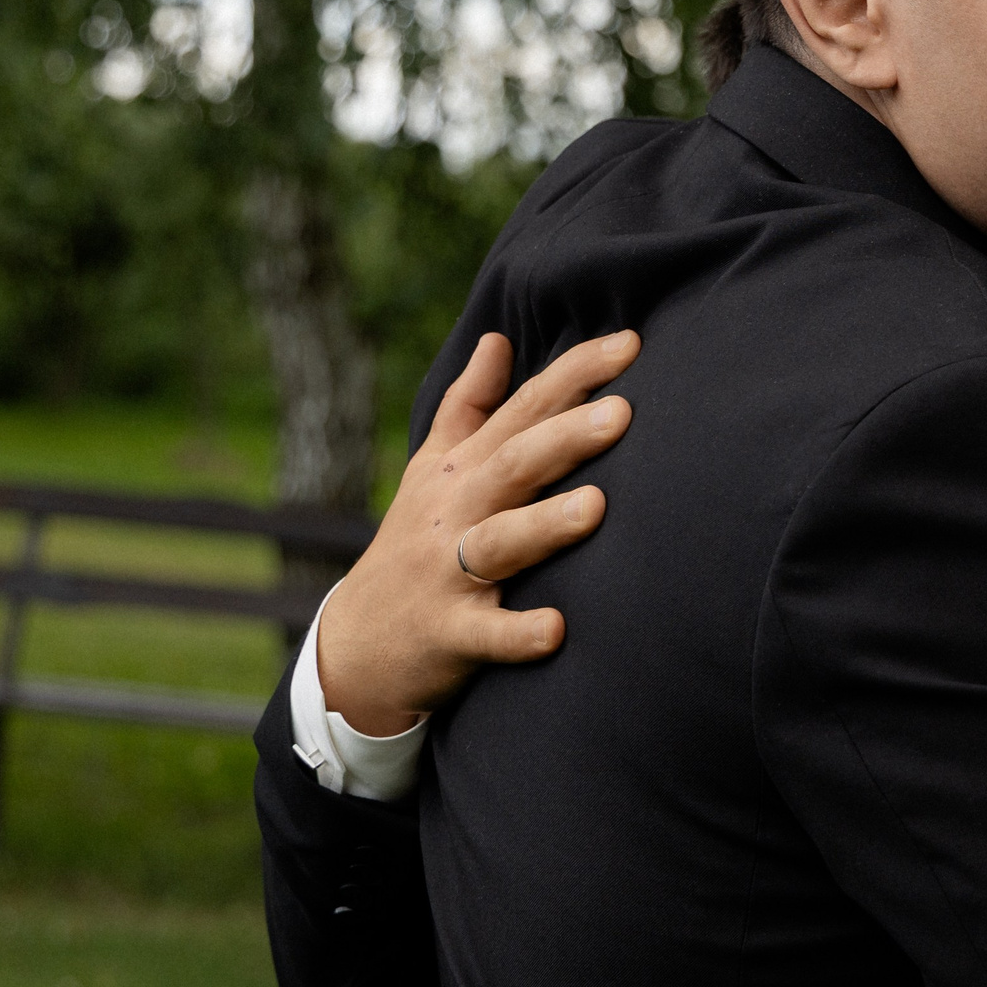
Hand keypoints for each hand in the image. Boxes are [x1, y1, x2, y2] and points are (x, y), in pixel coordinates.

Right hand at [315, 330, 637, 737]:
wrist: (355, 648)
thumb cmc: (411, 546)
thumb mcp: (430, 471)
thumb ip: (468, 406)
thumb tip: (498, 337)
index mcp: (461, 469)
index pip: (523, 409)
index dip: (574, 374)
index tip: (630, 343)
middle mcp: (455, 512)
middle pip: (514, 465)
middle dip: (566, 437)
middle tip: (622, 413)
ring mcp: (450, 574)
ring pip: (499, 543)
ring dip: (544, 525)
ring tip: (596, 507)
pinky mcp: (449, 635)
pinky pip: (487, 635)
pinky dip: (518, 634)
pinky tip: (556, 631)